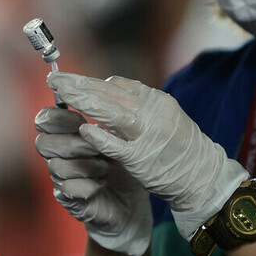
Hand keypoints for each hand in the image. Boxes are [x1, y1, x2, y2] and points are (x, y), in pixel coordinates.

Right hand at [35, 106, 151, 255]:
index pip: (46, 119)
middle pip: (44, 142)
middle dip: (71, 142)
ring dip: (83, 164)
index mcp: (66, 133)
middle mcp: (59, 155)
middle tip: (96, 145)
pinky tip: (101, 183)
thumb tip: (107, 87)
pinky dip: (86, 185)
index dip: (59, 117)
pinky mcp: (71, 201)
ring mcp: (62, 179)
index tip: (80, 119)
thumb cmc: (124, 162)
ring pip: (56, 166)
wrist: (134, 201)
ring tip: (106, 165)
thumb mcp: (120, 135)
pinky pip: (67, 190)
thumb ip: (107, 114)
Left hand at [48, 72, 248, 239]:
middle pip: (110, 94)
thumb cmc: (178, 146)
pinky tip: (83, 129)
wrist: (202, 176)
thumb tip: (107, 83)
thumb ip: (136, 100)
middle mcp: (153, 113)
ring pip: (112, 113)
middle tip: (54, 79)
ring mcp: (148, 135)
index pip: (117, 85)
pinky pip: (117, 146)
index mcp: (156, 100)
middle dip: (80, 86)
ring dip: (85, 102)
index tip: (68, 78)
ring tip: (63, 94)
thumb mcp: (163, 114)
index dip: (89, 81)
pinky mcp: (142, 159)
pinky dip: (100, 137)